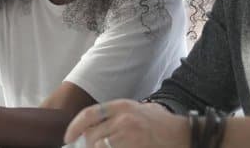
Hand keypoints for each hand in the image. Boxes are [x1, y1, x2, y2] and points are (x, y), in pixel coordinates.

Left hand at [64, 100, 188, 147]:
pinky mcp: (134, 145)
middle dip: (87, 145)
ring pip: (100, 146)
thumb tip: (92, 128)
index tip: (67, 138)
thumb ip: (116, 116)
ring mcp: (129, 133)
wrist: (182, 133)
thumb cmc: (159, 123)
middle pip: (92, 135)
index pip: (89, 114)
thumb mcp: (137, 110)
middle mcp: (122, 117)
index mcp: (120, 105)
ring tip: (107, 147)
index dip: (74, 126)